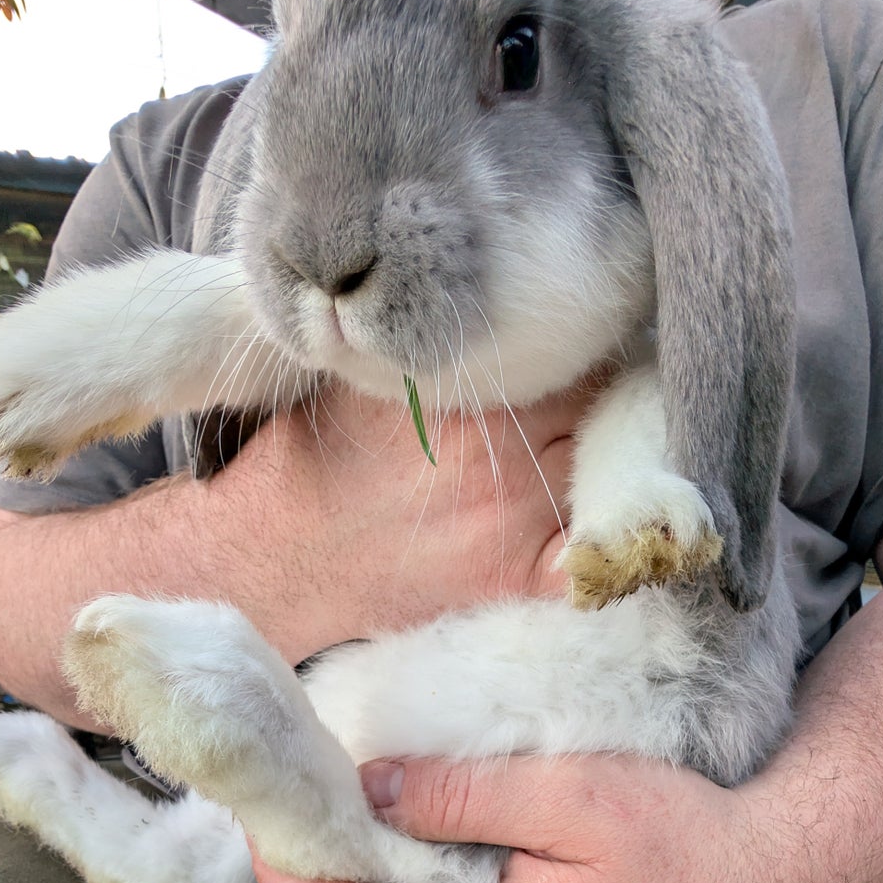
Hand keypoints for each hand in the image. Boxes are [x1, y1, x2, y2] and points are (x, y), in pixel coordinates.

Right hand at [211, 379, 595, 655]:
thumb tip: (487, 305)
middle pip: (597, 406)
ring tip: (586, 447)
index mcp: (466, 396)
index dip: (574, 347)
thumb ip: (434, 346)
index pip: (566, 353)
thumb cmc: (314, 457)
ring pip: (602, 469)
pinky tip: (603, 523)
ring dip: (601, 455)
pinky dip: (606, 543)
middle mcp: (502, 455)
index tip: (573, 346)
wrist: (276, 554)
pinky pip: (588, 561)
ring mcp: (514, 521)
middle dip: (596, 397)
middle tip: (586, 397)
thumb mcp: (369, 377)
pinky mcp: (511, 576)